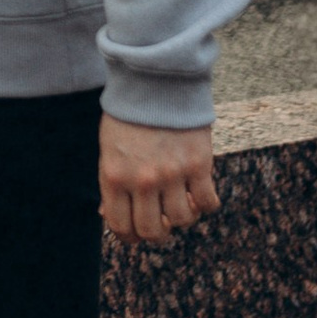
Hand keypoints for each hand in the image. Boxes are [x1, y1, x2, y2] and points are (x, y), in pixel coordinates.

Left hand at [99, 117, 219, 246]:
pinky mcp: (198, 164)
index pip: (121, 226)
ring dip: (182, 216)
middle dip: (156, 232)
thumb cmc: (128, 116)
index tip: (137, 232)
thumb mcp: (109, 149)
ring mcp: (172, 173)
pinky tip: (199, 192)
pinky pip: (207, 202)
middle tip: (161, 222)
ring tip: (181, 202)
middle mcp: (142, 180)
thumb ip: (111, 183)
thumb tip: (108, 214)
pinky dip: (205, 204)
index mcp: (114, 176)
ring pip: (182, 220)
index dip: (130, 236)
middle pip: (152, 231)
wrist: (155, 81)